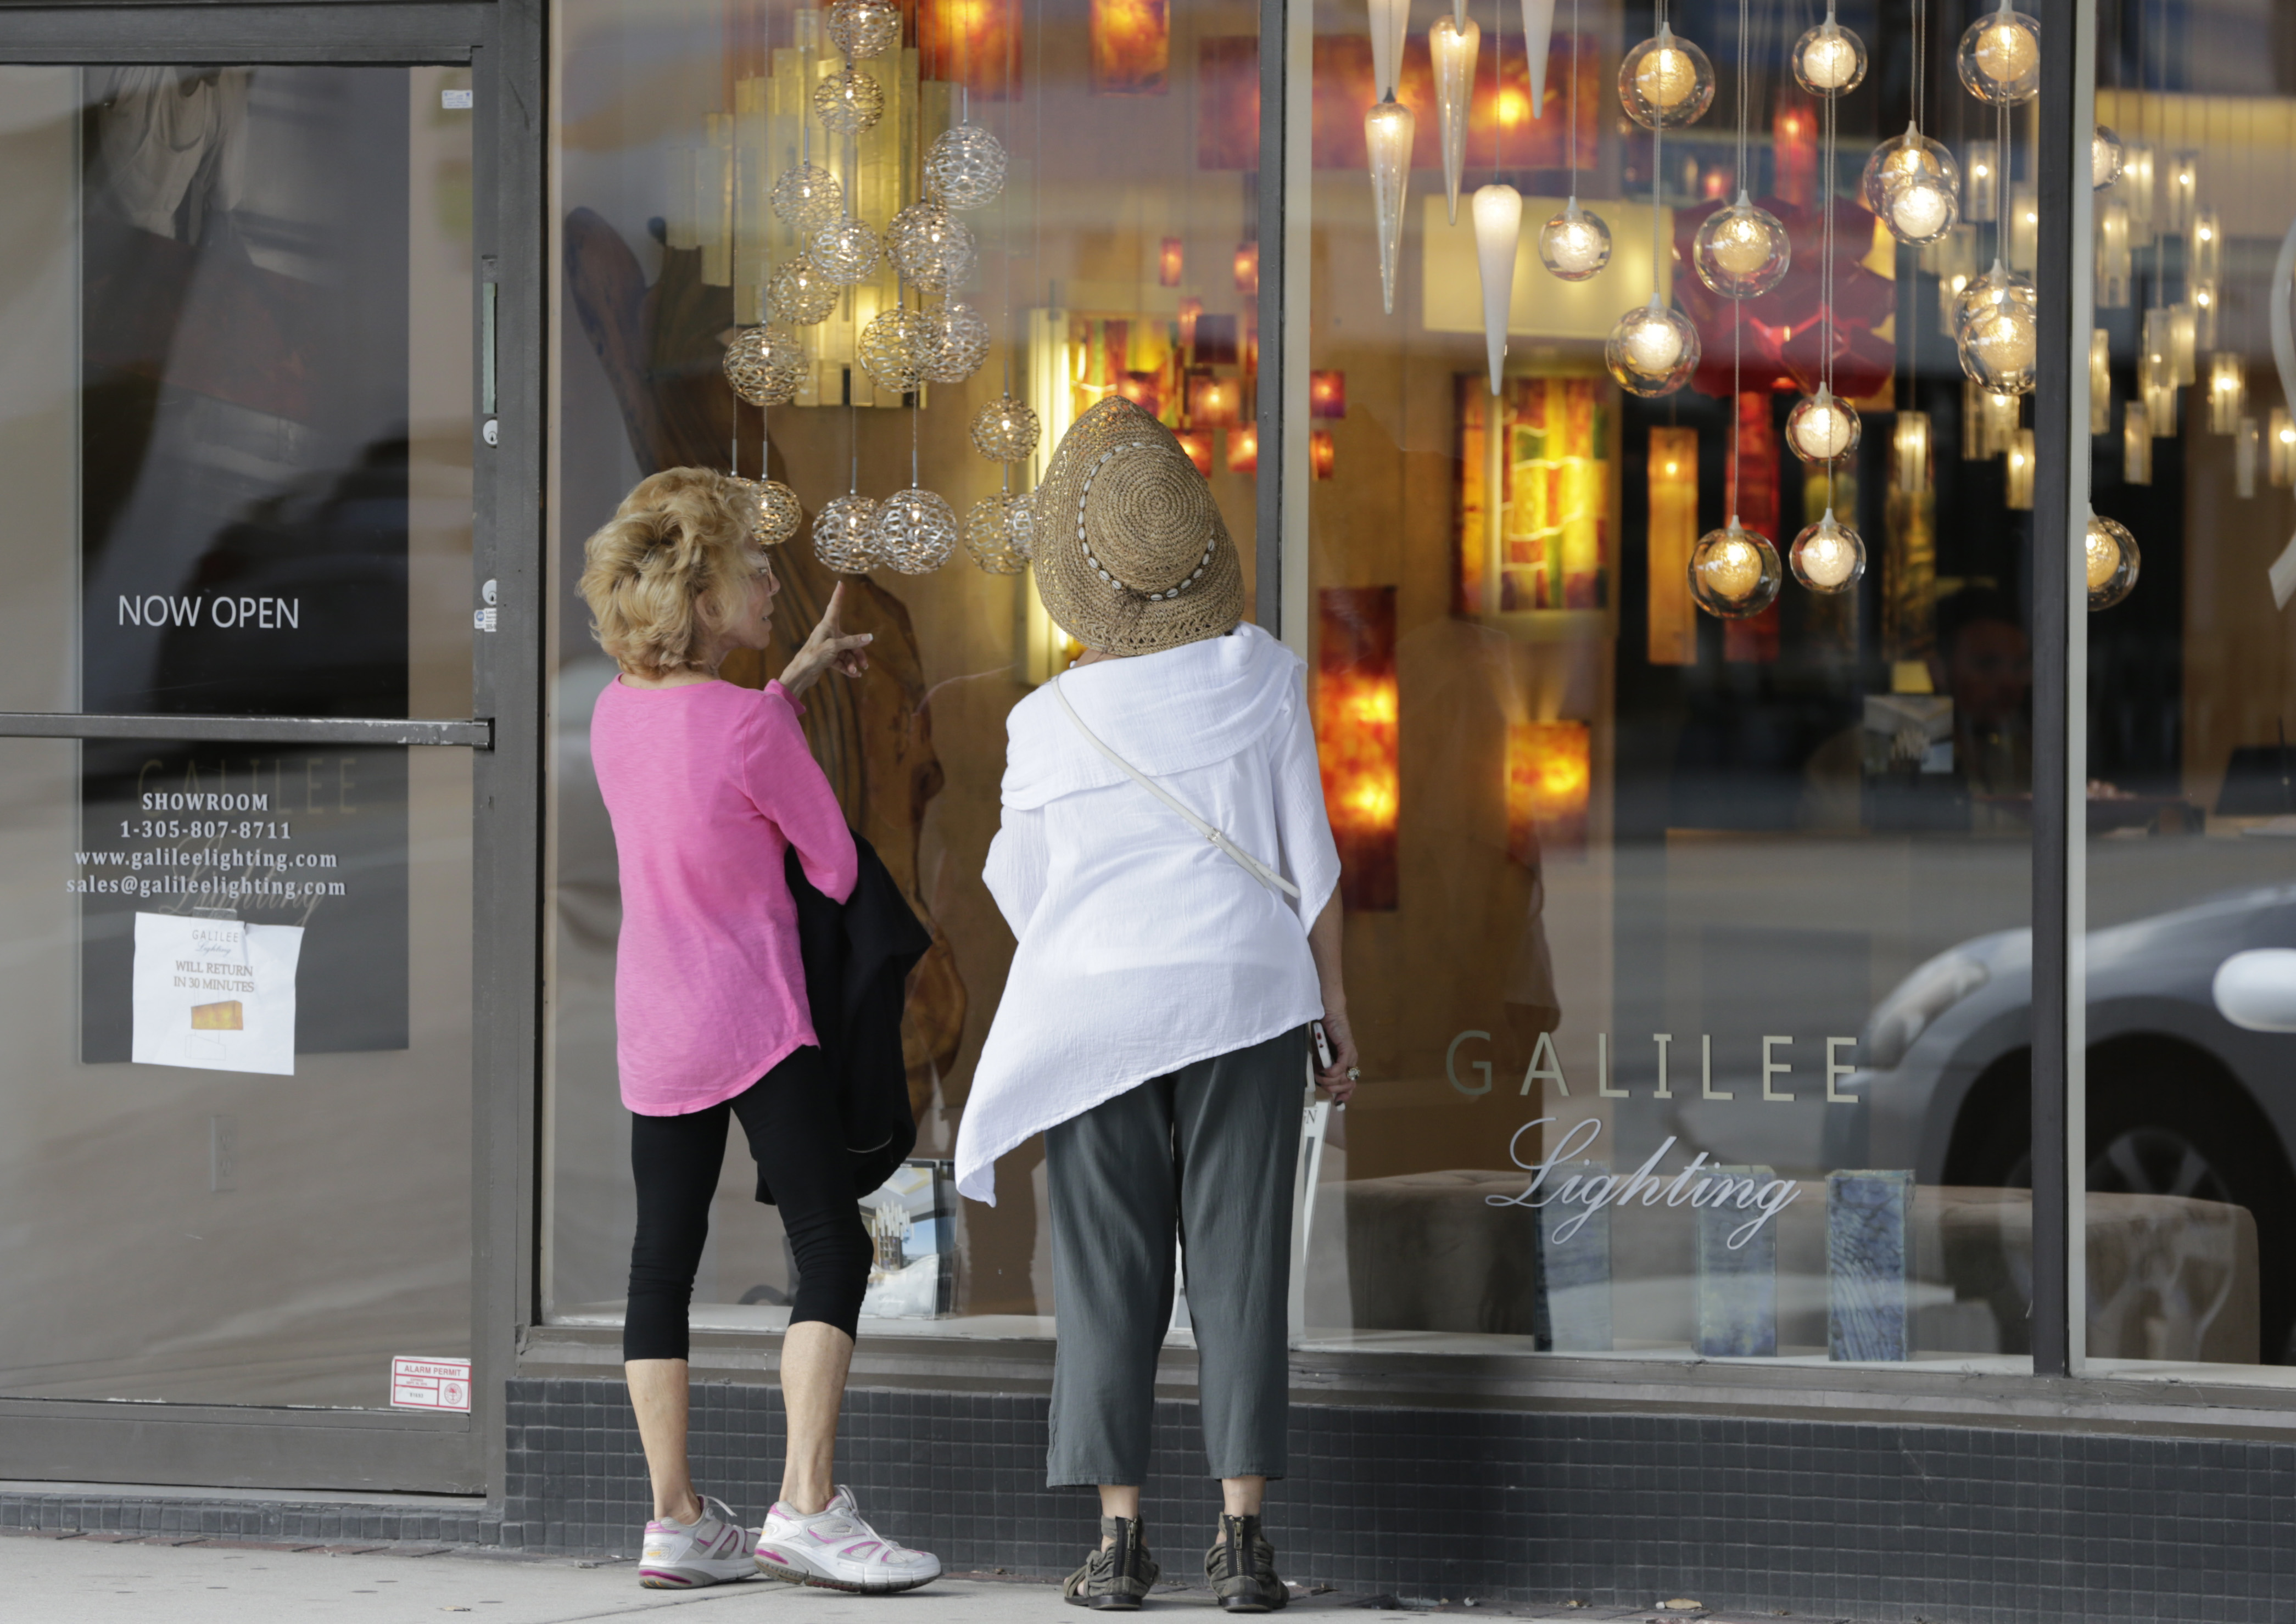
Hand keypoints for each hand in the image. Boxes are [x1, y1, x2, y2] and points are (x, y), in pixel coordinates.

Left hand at [778, 581, 872, 696]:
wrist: (801, 674)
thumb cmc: (813, 656)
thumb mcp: (834, 647)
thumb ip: (852, 642)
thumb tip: (869, 638)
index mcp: (827, 626)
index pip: (835, 606)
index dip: (838, 595)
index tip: (840, 583)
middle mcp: (828, 634)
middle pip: (849, 639)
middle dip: (858, 652)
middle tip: (864, 665)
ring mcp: (828, 646)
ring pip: (847, 652)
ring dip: (853, 662)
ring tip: (855, 672)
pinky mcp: (827, 657)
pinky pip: (842, 661)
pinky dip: (848, 667)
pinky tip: (854, 674)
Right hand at [1315, 1007, 1359, 1103]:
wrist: (1327, 1014)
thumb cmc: (1322, 1034)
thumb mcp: (1320, 1056)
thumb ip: (1322, 1069)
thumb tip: (1319, 1082)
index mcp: (1346, 1065)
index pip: (1350, 1086)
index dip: (1345, 1096)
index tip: (1337, 1102)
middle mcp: (1351, 1062)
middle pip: (1346, 1085)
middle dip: (1331, 1087)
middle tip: (1320, 1081)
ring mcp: (1350, 1055)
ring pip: (1343, 1078)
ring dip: (1328, 1079)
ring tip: (1319, 1073)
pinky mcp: (1347, 1048)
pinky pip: (1342, 1067)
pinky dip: (1333, 1072)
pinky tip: (1326, 1071)